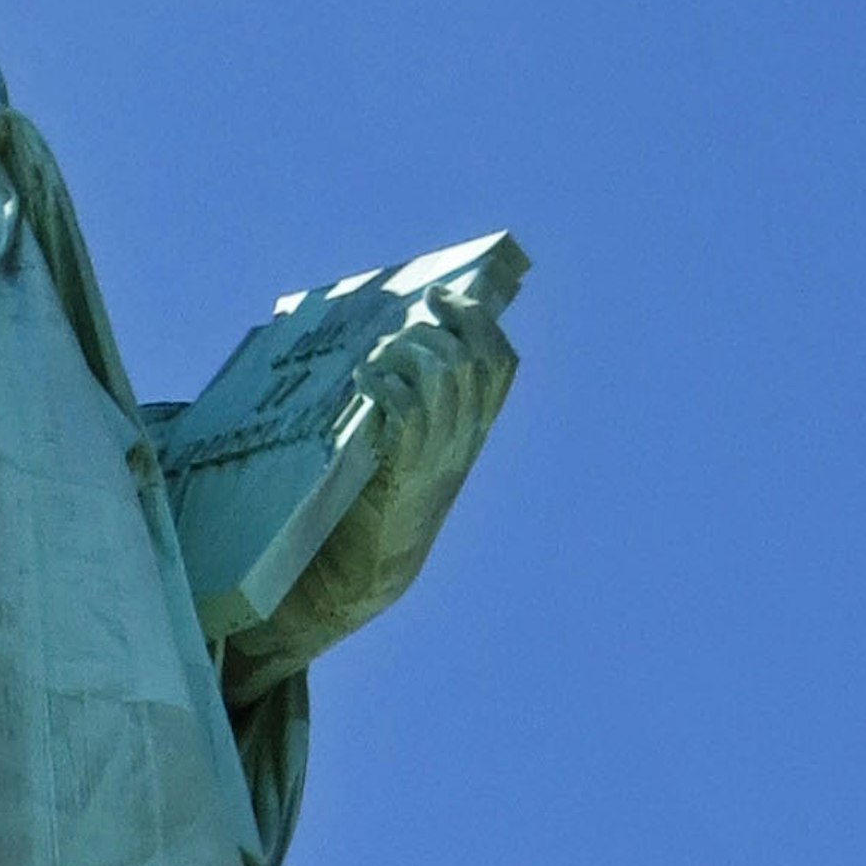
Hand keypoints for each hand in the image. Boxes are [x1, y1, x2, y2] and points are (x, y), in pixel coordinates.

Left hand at [356, 296, 511, 530]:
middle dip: (434, 328)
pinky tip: (363, 382)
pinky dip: (384, 382)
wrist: (370, 566)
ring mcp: (437, 455)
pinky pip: (407, 408)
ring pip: (443, 375)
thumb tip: (408, 344)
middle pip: (472, 360)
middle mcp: (464, 441)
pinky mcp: (403, 468)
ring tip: (375, 360)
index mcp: (474, 432)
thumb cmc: (382, 501)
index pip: (502, 366)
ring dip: (404, 352)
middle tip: (396, 331)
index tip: (442, 300)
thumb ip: (424, 407)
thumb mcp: (417, 448)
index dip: (477, 321)